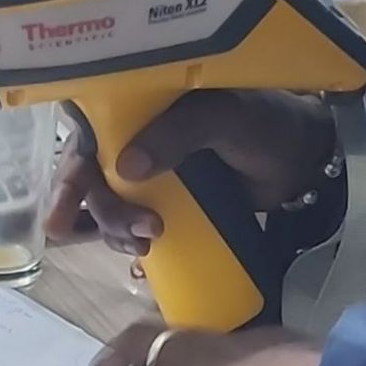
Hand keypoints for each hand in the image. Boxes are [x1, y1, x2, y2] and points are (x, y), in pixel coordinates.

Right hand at [46, 91, 335, 255]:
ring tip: (147, 246)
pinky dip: (131, 244)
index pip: (85, 134)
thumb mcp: (223, 118)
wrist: (303, 160)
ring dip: (117, 233)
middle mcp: (132, 134)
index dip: (69, 177)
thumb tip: (125, 169)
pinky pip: (134, 223)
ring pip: (109, 208)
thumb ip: (177, 134)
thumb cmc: (264, 123)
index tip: (62, 219)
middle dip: (105, 215)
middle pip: (92, 181)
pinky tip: (142, 264)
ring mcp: (148, 172)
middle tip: (140, 236)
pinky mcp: (167, 202)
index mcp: (137, 101)